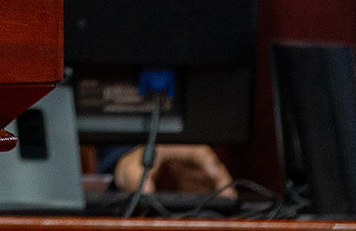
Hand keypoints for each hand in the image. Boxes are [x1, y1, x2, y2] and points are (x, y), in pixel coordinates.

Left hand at [112, 143, 232, 193]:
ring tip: (227, 202)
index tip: (213, 171)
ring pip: (211, 180)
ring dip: (220, 190)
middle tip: (228, 193)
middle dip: (221, 177)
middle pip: (209, 165)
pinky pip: (205, 193)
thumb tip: (146, 191)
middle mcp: (184, 161)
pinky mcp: (190, 190)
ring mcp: (189, 176)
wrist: (127, 182)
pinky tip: (217, 207)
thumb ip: (138, 179)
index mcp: (171, 148)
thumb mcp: (130, 170)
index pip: (195, 149)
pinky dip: (213, 199)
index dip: (207, 160)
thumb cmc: (131, 168)